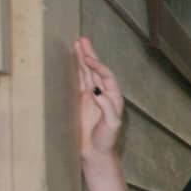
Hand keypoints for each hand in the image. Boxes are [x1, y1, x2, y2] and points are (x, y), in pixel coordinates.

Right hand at [74, 37, 124, 158]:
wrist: (96, 151)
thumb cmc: (106, 139)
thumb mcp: (111, 125)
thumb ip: (107, 108)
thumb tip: (97, 91)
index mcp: (114, 98)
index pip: (106, 77)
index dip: (98, 67)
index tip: (88, 59)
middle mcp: (105, 94)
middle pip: (97, 70)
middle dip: (90, 54)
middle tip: (83, 40)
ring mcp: (93, 95)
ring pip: (87, 72)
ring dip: (83, 58)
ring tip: (78, 43)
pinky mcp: (83, 100)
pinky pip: (80, 80)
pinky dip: (77, 69)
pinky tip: (75, 59)